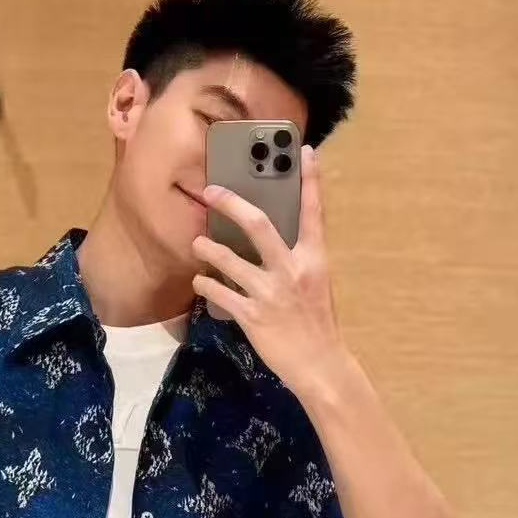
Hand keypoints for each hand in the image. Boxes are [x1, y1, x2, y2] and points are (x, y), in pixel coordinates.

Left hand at [191, 143, 348, 391]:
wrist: (319, 365)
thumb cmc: (317, 324)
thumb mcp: (316, 285)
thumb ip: (298, 260)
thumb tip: (272, 240)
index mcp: (314, 259)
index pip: (313, 213)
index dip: (310, 181)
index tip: (305, 152)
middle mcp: (293, 270)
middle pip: (259, 225)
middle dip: (232, 204)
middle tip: (212, 192)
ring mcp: (271, 292)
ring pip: (230, 259)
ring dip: (208, 249)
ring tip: (197, 243)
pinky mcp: (253, 316)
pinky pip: (221, 294)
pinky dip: (206, 286)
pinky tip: (199, 282)